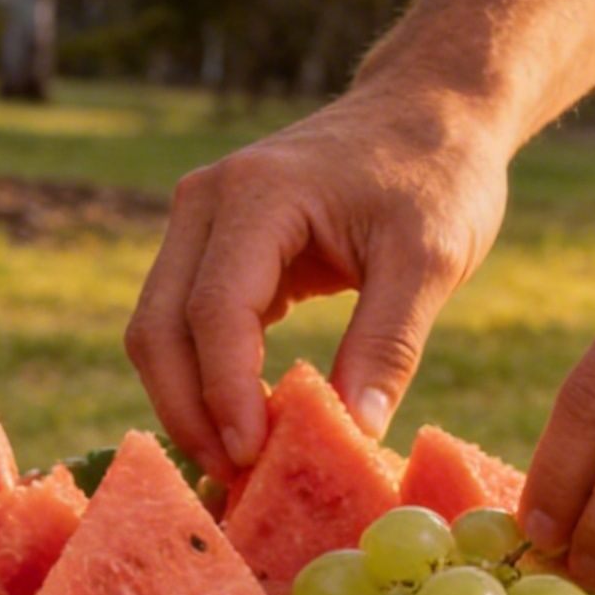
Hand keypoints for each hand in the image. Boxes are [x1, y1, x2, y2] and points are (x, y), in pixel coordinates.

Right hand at [125, 89, 510, 478]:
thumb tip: (354, 433)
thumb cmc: (436, 175)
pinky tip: (243, 429)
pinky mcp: (211, 250)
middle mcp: (206, 203)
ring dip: (187, 404)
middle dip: (187, 412)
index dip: (225, 392)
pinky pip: (185, 328)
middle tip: (234, 482)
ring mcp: (199, 224)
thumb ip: (388, 343)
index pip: (214, 310)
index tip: (250, 457)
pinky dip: (204, 382)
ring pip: (158, 333)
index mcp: (257, 195)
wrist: (427, 112)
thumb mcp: (431, 259)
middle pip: (158, 328)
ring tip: (235, 468)